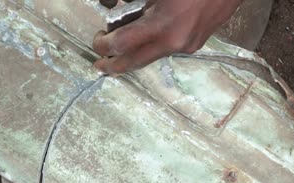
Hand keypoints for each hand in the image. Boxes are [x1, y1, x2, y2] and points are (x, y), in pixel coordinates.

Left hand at [93, 0, 242, 74]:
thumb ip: (133, 3)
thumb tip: (111, 5)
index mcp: (163, 27)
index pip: (122, 45)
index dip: (104, 45)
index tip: (97, 41)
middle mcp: (175, 43)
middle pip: (136, 63)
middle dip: (115, 66)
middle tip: (100, 65)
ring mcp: (188, 46)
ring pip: (153, 57)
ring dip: (134, 55)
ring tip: (121, 50)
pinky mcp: (197, 43)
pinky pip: (168, 49)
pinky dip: (153, 46)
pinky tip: (149, 36)